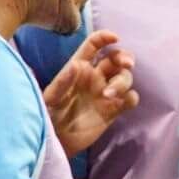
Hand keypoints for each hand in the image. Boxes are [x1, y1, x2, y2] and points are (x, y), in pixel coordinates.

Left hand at [43, 30, 137, 156]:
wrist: (56, 140)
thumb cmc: (48, 114)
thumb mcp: (51, 97)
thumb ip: (63, 81)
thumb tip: (77, 65)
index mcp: (79, 67)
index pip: (94, 45)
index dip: (105, 38)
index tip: (115, 38)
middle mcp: (95, 77)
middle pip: (116, 59)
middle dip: (124, 58)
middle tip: (126, 65)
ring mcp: (106, 93)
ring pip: (125, 77)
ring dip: (122, 82)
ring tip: (108, 95)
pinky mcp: (114, 109)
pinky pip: (130, 98)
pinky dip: (131, 97)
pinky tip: (122, 102)